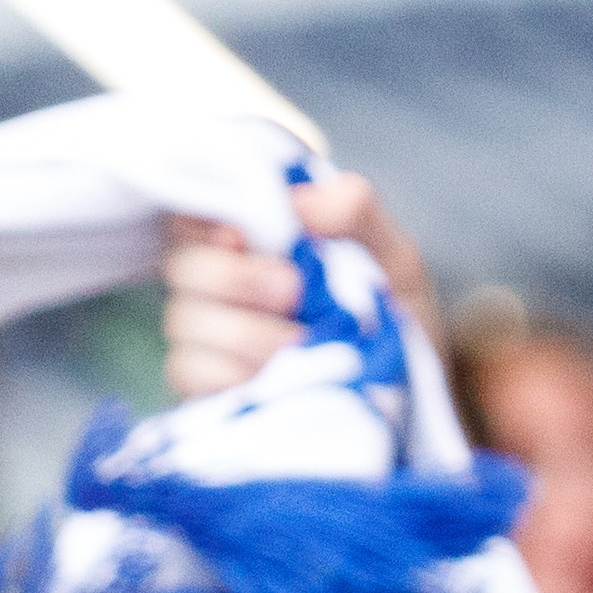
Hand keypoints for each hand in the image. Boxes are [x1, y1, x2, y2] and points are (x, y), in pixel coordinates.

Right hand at [164, 172, 441, 403]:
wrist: (408, 389)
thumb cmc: (392, 310)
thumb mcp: (391, 252)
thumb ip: (353, 212)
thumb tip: (299, 204)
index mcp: (257, 234)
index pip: (198, 209)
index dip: (207, 221)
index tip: (243, 235)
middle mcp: (221, 281)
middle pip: (184, 266)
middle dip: (234, 278)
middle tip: (294, 291)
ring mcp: (209, 336)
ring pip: (184, 322)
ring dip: (243, 333)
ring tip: (300, 345)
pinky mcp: (208, 387)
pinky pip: (188, 373)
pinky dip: (228, 374)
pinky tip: (272, 378)